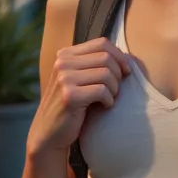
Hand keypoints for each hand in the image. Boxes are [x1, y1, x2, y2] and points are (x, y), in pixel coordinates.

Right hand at [28, 37, 132, 155]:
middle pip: (106, 57)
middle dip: (118, 74)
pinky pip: (102, 90)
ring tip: (109, 99)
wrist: (49, 134)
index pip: (101, 43)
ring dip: (114, 89)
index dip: (119, 56)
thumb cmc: (71, 107)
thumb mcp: (78, 80)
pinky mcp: (70, 96)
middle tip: (116, 90)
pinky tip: (105, 106)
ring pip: (106, 73)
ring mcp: (64, 79)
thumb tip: (128, 57)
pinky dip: (109, 100)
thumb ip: (94, 65)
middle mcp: (62, 63)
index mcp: (65, 55)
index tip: (126, 72)